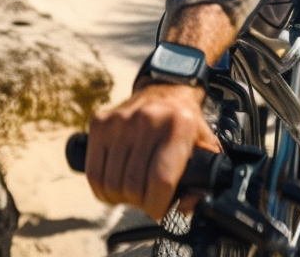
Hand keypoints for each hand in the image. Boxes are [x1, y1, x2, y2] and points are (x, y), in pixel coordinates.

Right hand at [86, 83, 220, 221]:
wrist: (165, 90)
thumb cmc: (184, 127)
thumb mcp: (205, 148)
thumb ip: (204, 179)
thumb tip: (186, 204)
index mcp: (179, 124)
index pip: (160, 180)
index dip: (159, 206)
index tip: (161, 209)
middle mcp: (148, 118)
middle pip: (133, 187)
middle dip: (141, 203)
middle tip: (148, 197)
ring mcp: (120, 120)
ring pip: (111, 185)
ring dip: (122, 198)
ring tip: (134, 188)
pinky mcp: (100, 122)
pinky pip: (94, 174)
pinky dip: (103, 190)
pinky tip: (117, 182)